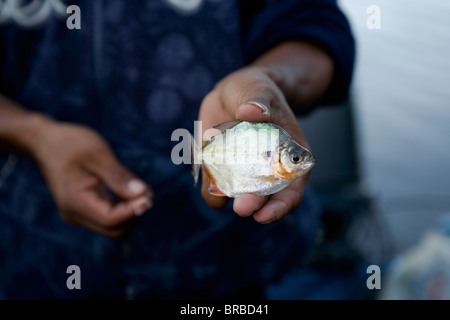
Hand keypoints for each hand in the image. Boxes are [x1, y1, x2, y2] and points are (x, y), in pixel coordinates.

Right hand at [31, 118, 152, 236]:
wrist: (46, 142)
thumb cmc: (71, 143)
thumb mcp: (98, 155)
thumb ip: (119, 177)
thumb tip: (144, 195)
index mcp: (75, 202)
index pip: (111, 220)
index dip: (133, 211)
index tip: (149, 196)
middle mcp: (75, 215)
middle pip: (115, 230)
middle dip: (134, 215)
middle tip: (147, 193)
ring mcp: (78, 215)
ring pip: (114, 228)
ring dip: (131, 213)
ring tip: (140, 190)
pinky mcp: (84, 210)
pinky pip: (109, 219)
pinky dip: (124, 209)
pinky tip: (131, 191)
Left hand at [198, 66, 311, 222]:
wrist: (233, 93)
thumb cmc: (256, 92)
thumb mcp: (260, 91)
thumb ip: (259, 101)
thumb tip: (252, 112)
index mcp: (288, 159)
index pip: (290, 191)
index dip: (281, 207)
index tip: (265, 214)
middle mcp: (266, 173)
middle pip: (263, 199)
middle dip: (253, 204)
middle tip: (242, 206)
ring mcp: (242, 174)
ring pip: (236, 196)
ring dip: (228, 198)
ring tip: (221, 194)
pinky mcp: (220, 171)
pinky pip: (214, 186)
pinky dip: (210, 187)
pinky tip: (208, 181)